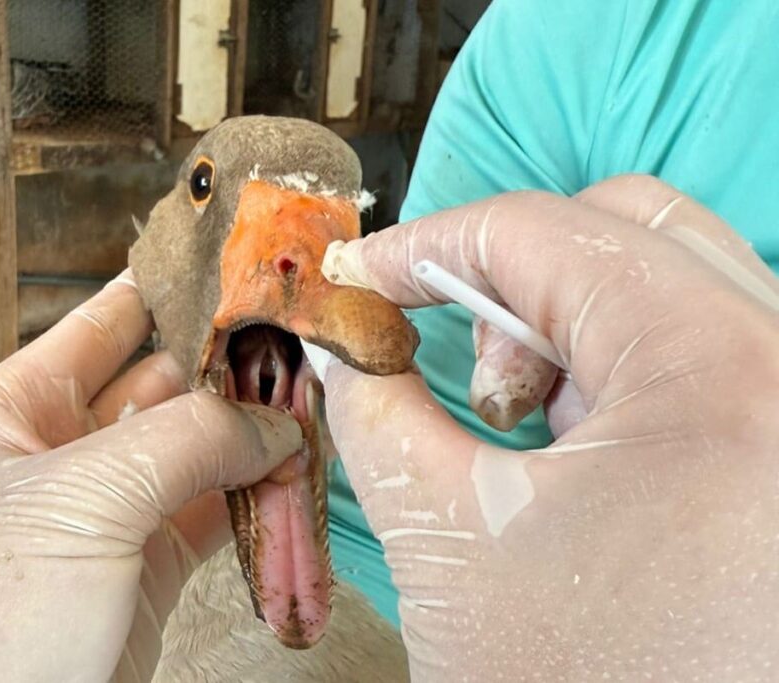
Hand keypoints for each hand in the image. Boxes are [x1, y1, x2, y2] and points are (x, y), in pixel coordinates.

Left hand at [0, 271, 300, 682]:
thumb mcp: (76, 503)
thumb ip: (181, 442)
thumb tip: (271, 420)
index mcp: (15, 415)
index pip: (104, 324)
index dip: (167, 287)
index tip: (233, 259)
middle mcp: (61, 459)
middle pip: (162, 387)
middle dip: (230, 364)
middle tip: (302, 338)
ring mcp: (108, 520)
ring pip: (196, 455)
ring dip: (253, 433)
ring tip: (316, 402)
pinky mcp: (146, 578)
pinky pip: (214, 517)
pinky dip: (256, 496)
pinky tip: (295, 472)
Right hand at [318, 175, 778, 679]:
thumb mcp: (452, 545)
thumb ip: (377, 418)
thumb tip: (344, 353)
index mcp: (717, 368)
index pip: (539, 231)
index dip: (425, 245)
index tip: (362, 276)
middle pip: (626, 230)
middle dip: (509, 281)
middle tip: (452, 359)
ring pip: (667, 283)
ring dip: (565, 332)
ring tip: (517, 428)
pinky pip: (696, 350)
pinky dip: (613, 373)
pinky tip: (573, 456)